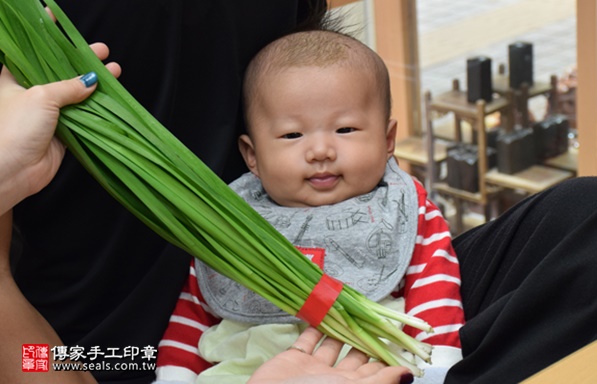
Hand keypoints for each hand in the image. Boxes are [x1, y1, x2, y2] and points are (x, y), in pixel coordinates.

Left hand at [0, 43, 120, 214]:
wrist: (12, 170)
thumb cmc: (15, 127)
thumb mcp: (41, 96)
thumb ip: (68, 86)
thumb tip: (91, 80)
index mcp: (15, 79)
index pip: (33, 52)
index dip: (46, 37)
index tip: (60, 24)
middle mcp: (32, 94)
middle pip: (60, 72)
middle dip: (81, 61)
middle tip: (101, 52)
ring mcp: (48, 114)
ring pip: (75, 95)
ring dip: (95, 85)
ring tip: (115, 72)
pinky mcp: (62, 133)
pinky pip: (83, 117)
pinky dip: (97, 109)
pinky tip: (111, 99)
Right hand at [248, 327, 413, 383]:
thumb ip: (380, 382)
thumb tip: (408, 375)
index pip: (376, 370)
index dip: (385, 353)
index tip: (393, 332)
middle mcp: (337, 379)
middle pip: (356, 355)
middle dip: (364, 336)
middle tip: (372, 313)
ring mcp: (315, 369)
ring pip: (333, 343)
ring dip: (340, 327)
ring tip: (349, 307)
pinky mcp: (295, 359)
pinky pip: (307, 339)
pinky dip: (314, 325)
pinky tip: (322, 311)